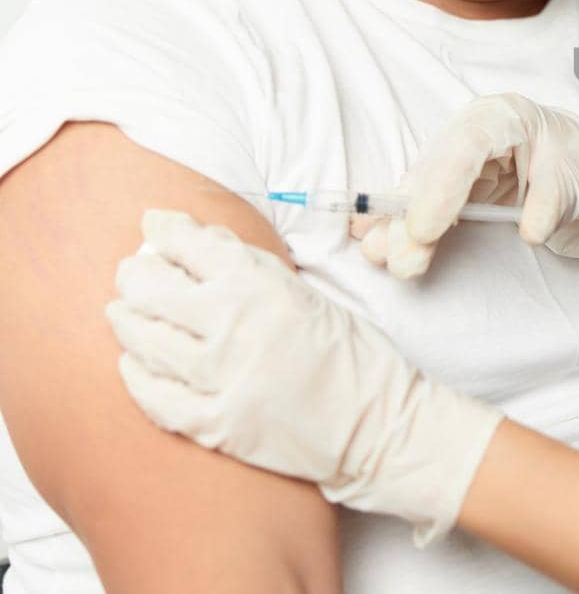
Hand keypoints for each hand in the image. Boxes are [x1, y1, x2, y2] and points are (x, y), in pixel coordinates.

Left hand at [106, 209, 502, 546]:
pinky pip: (153, 398)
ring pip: (142, 342)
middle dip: (134, 276)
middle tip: (134, 276)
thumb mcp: (305, 294)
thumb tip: (192, 236)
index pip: (187, 243)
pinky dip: (136, 377)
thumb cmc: (350, 354)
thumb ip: (249, 266)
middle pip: (149, 288)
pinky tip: (134, 365)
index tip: (154, 230)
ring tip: (124, 314)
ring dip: (127, 322)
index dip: (163, 232)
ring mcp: (221, 378)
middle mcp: (234, 325)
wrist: (379, 425)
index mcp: (262, 285)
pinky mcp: (216, 425)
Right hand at [359, 92, 578, 279]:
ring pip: (420, 191)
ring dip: (400, 226)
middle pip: (433, 171)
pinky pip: (424, 206)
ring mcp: (461, 163)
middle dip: (411, 215)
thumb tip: (531, 230)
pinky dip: (403, 226)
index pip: (465, 146)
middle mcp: (474, 135)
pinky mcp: (457, 192)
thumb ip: (554, 202)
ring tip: (384, 259)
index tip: (425, 228)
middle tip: (401, 257)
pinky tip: (375, 241)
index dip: (440, 187)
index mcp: (505, 117)